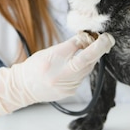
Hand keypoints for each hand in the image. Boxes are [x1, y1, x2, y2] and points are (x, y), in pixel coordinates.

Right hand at [0, 32, 114, 113]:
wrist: (23, 88)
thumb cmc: (35, 66)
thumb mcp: (49, 51)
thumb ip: (69, 46)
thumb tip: (88, 39)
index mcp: (53, 59)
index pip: (78, 49)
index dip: (94, 43)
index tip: (105, 37)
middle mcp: (61, 74)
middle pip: (87, 61)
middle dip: (99, 50)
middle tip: (106, 39)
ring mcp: (66, 85)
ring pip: (86, 69)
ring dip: (90, 59)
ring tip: (86, 51)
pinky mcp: (70, 92)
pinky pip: (82, 77)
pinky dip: (82, 70)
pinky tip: (75, 67)